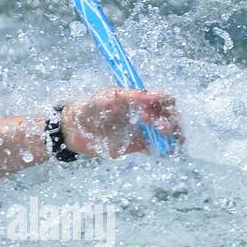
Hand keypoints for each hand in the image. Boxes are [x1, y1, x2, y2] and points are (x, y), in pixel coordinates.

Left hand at [61, 88, 181, 158]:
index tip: (154, 113)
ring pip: (167, 133)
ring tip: (170, 141)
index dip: (166, 105)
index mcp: (138, 100)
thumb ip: (132, 97)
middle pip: (170, 116)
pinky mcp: (136, 145)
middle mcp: (143, 114)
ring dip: (174, 136)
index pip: (163, 100)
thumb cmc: (90, 107)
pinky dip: (164, 149)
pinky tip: (164, 151)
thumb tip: (155, 95)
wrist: (72, 129)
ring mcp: (141, 130)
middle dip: (172, 122)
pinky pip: (156, 148)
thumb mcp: (109, 98)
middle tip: (161, 129)